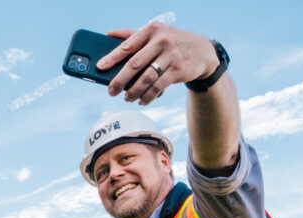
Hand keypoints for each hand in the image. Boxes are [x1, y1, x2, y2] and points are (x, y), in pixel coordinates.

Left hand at [97, 23, 220, 104]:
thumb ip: (131, 34)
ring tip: (127, 98)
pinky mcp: (178, 70)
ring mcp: (171, 55)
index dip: (112, 57)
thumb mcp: (155, 33)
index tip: (100, 67)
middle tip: (111, 91)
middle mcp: (161, 40)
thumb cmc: (171, 42)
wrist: (202, 51)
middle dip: (119, 80)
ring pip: (146, 78)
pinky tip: (142, 100)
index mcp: (151, 30)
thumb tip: (107, 34)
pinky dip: (148, 96)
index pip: (127, 45)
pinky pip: (158, 87)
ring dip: (134, 92)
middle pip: (134, 64)